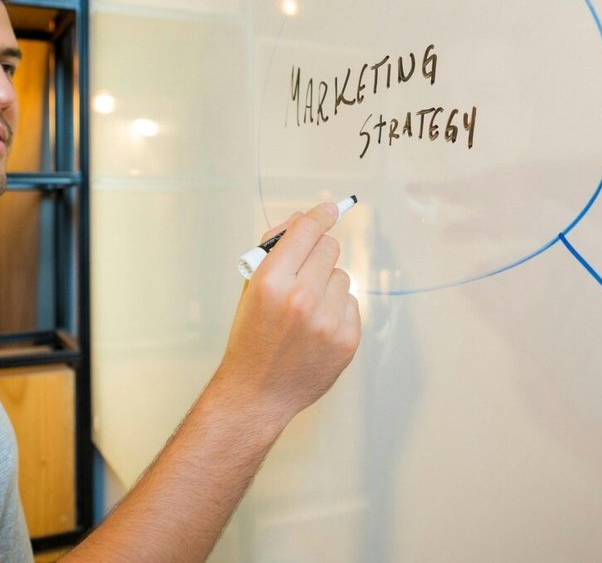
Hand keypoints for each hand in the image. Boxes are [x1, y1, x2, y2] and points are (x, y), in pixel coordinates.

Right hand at [210, 202, 361, 428]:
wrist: (258, 392)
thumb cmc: (251, 337)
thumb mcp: (250, 287)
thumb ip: (274, 249)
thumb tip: (305, 219)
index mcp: (271, 281)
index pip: (306, 231)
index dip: (318, 216)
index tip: (329, 209)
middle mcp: (301, 298)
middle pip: (329, 248)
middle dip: (318, 253)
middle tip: (305, 270)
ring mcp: (327, 321)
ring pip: (342, 276)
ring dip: (327, 284)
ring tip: (306, 309)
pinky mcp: (347, 339)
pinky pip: (351, 303)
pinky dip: (336, 309)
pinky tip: (317, 326)